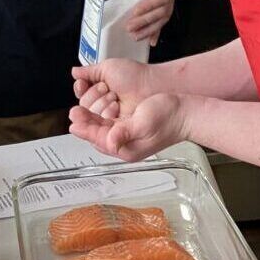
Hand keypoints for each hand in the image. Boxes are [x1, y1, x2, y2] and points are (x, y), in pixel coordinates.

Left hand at [68, 92, 187, 160]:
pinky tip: (98, 111)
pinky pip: (112, 127)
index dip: (86, 129)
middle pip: (99, 137)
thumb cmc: (168, 117)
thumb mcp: (144, 122)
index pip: (100, 140)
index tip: (74, 120)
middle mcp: (126, 146)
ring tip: (81, 110)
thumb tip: (110, 141)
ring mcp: (130, 139)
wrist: (186, 113)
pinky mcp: (133, 130)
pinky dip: (102, 119)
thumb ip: (125, 132)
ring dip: (92, 121)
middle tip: (73, 112)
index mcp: (127, 149)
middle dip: (86, 125)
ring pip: (104, 131)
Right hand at [71, 59, 151, 119]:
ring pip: (90, 115)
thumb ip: (89, 72)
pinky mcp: (115, 126)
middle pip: (83, 105)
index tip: (82, 84)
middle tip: (105, 88)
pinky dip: (107, 113)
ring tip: (114, 96)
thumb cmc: (134, 75)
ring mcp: (109, 114)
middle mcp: (103, 102)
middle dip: (93, 95)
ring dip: (101, 103)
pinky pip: (101, 124)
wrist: (150, 85)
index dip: (81, 88)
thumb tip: (75, 72)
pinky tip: (115, 105)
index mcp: (99, 88)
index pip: (81, 92)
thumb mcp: (108, 68)